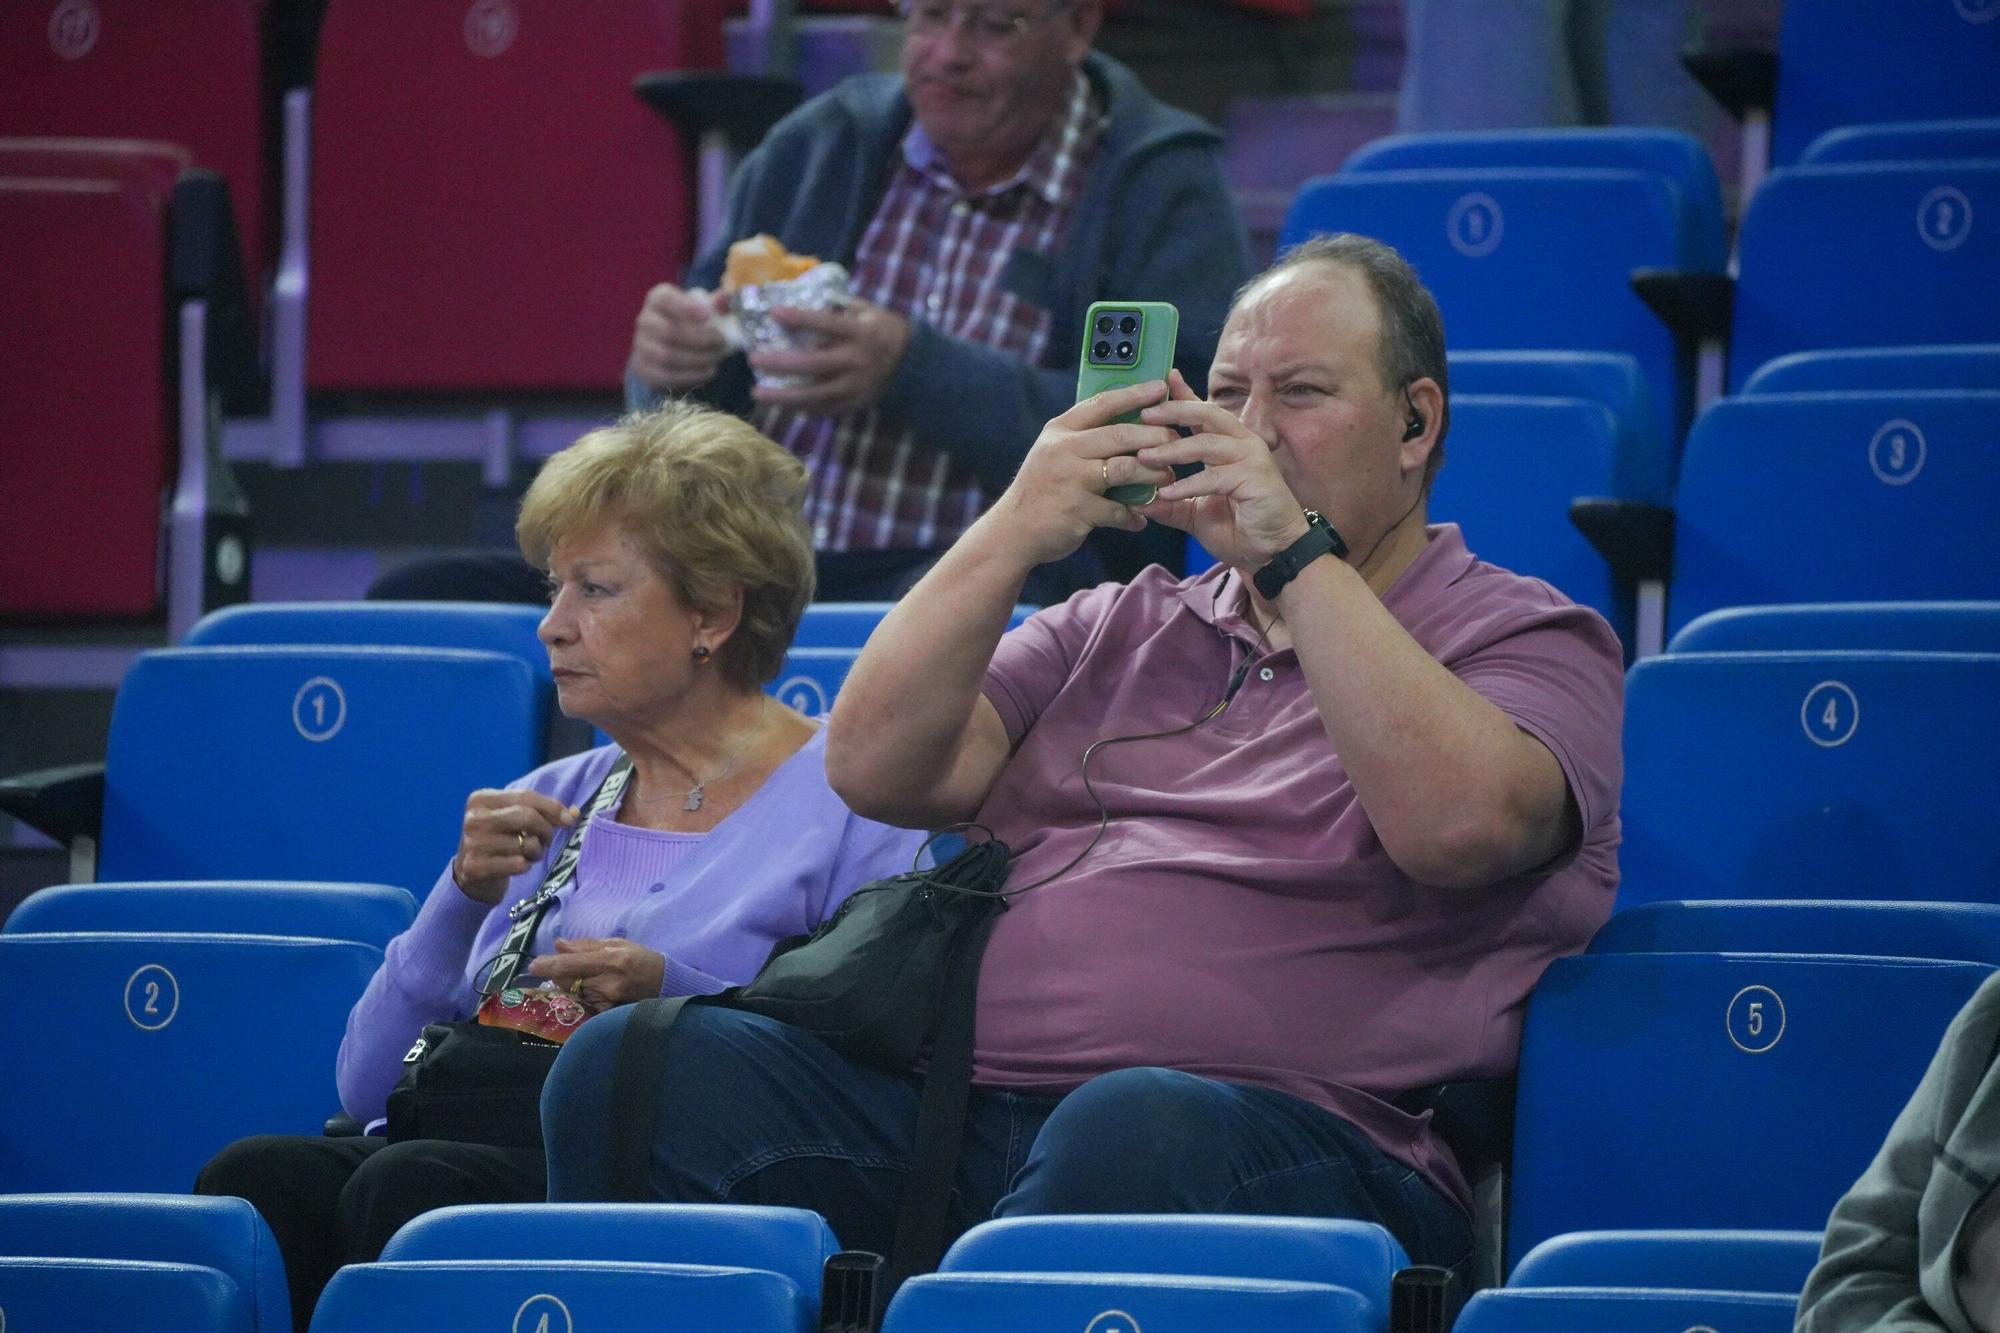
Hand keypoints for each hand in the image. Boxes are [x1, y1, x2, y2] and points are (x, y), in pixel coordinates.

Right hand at [450, 790, 578, 904]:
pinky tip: (517, 865)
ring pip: (525, 843)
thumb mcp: (514, 821)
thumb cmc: (500, 842)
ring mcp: (472, 843)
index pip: (525, 796)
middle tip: (547, 840)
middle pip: (526, 816)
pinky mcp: (475, 867)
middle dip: (546, 830)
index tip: (569, 819)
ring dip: (536, 852)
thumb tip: (573, 813)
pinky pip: (518, 864)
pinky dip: (526, 866)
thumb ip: (542, 812)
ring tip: (529, 854)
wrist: (473, 877)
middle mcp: (473, 819)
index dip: (552, 807)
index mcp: (481, 799)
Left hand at [525, 937, 666, 1012]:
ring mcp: (609, 1001)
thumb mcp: (618, 943)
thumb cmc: (642, 959)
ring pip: (575, 994)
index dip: (549, 965)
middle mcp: (608, 982)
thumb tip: (558, 945)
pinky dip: (581, 998)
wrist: (667, 984)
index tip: (533, 966)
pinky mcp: (609, 1013)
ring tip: (584, 978)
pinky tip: (589, 992)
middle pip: (569, 981)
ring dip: (570, 986)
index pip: (571, 963)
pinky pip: (585, 1005)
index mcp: (611, 959)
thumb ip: (587, 945)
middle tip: (558, 968)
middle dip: (559, 975)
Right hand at [628, 283, 729, 390]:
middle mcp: (645, 320)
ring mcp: (641, 346)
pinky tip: (708, 371)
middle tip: (721, 342)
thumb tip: (728, 296)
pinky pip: (666, 376)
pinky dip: (691, 375)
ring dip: (698, 359)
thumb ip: (719, 303)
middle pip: (668, 331)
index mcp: (658, 299)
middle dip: (700, 339)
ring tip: (717, 358)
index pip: (665, 299)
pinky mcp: (643, 369)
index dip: (685, 307)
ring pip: (667, 356)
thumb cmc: (693, 323)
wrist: (675, 348)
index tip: (708, 315)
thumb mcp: (706, 309)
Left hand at [748, 300, 909, 413]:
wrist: (914, 366)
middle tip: (753, 359)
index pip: (826, 323)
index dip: (799, 318)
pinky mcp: (855, 404)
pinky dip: (801, 407)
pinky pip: (824, 409)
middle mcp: (857, 361)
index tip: (773, 312)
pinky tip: (781, 404)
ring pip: (815, 394)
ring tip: (758, 393)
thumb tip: (806, 296)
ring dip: (784, 396)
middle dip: (781, 363)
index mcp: (860, 333)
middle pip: (813, 364)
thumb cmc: (885, 331)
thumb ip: (840, 306)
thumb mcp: (869, 312)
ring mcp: (856, 386)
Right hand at [972, 380, 1178, 569]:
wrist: (1013, 531)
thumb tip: (1128, 421)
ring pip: (1125, 469)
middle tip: (1177, 440)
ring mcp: (1070, 480)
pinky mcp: (1077, 510)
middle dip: (1156, 436)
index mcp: (1060, 430)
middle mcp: (1063, 450)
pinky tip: (1141, 518)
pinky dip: (1133, 515)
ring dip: (1153, 474)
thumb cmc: (1042, 489)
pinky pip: (1118, 510)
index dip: (1135, 394)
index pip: (1103, 403)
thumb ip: (1084, 438)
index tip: (1161, 387)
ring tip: (1168, 478)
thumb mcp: (1054, 453)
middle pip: (1121, 434)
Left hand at [1132, 370, 1311, 568]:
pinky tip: (1167, 493)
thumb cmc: (1240, 530)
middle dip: (1174, 411)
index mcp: (1228, 445)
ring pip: (1208, 443)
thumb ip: (1171, 504)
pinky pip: (1216, 476)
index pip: (1203, 413)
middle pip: (1207, 414)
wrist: (1273, 554)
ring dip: (1173, 450)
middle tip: (1144, 415)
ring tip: (1144, 457)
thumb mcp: (1196, 514)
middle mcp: (1242, 444)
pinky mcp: (1256, 478)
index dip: (1181, 397)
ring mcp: (1252, 459)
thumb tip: (1138, 501)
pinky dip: (1189, 484)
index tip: (1158, 383)